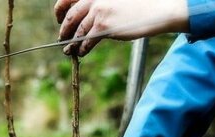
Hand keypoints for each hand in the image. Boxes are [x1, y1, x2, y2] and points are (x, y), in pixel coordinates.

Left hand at [54, 0, 187, 55]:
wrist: (156, 10)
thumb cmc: (139, 5)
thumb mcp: (115, 0)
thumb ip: (99, 5)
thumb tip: (84, 18)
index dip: (59, 9)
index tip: (58, 18)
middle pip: (70, 16)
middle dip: (64, 29)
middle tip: (62, 38)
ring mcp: (98, 12)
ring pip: (78, 31)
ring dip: (71, 43)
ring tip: (69, 50)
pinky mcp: (104, 27)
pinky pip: (87, 40)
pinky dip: (82, 48)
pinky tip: (81, 52)